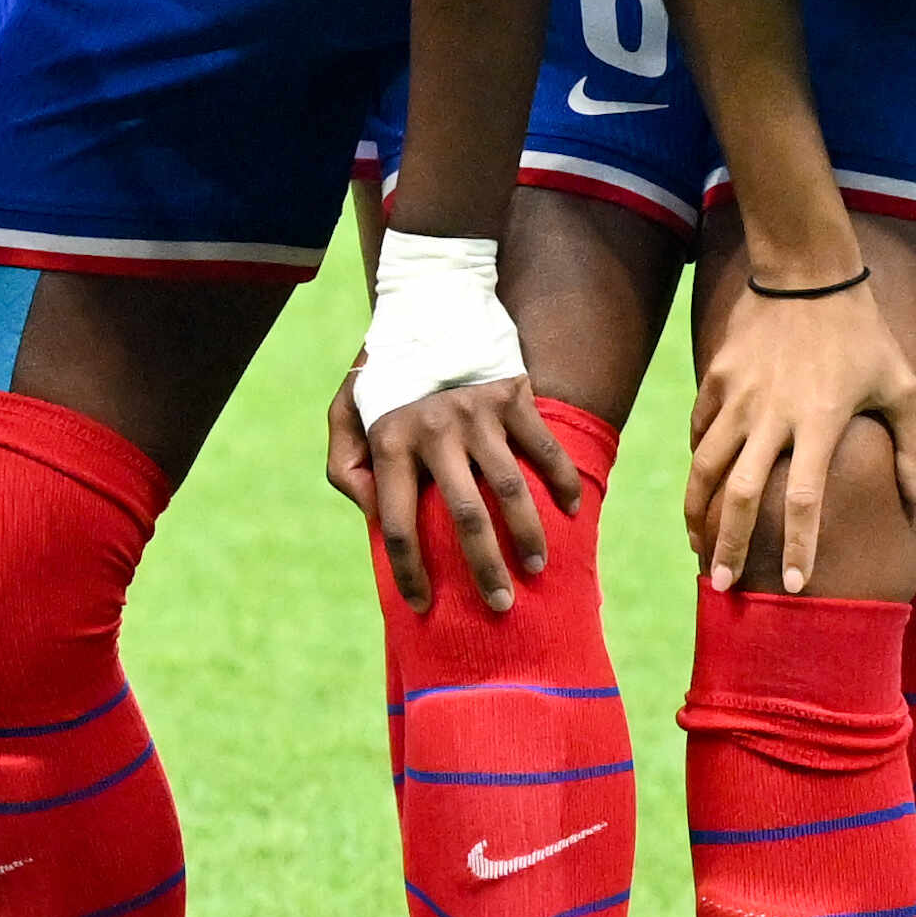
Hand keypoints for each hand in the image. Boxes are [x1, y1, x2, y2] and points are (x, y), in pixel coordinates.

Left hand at [329, 369, 590, 611]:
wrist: (426, 311)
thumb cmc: (385, 382)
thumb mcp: (344, 416)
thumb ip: (346, 468)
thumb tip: (374, 516)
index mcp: (390, 440)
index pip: (396, 522)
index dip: (408, 571)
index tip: (422, 605)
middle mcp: (435, 429)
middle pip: (466, 516)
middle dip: (484, 569)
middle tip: (499, 604)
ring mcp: (478, 413)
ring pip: (512, 489)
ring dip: (528, 536)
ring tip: (534, 568)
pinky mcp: (512, 397)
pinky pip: (545, 450)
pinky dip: (563, 484)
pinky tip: (571, 513)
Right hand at [683, 237, 915, 594]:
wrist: (806, 272)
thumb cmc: (863, 333)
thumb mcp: (901, 386)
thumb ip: (912, 447)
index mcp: (819, 421)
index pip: (802, 499)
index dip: (795, 545)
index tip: (791, 585)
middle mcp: (771, 415)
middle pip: (737, 493)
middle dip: (727, 544)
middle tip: (722, 585)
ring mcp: (737, 396)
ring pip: (704, 466)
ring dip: (697, 514)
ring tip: (697, 549)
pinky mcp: (716, 378)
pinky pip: (700, 431)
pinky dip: (697, 464)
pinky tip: (699, 490)